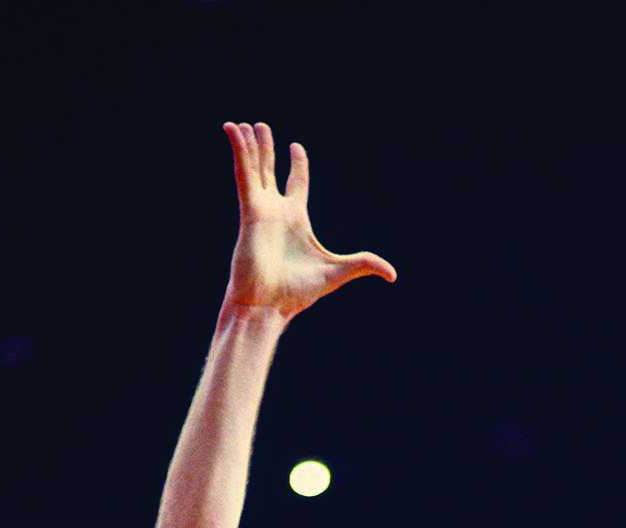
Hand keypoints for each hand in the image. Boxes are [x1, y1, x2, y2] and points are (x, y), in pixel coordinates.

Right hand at [224, 122, 395, 319]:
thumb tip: (393, 274)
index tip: (296, 147)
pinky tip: (233, 131)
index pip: (297, 184)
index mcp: (296, 219)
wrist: (268, 305)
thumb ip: (364, 264)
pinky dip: (239, 153)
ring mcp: (261, 210)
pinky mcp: (249, 211)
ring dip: (248, 145)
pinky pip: (243, 175)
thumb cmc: (297, 294)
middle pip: (270, 171)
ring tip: (242, 123)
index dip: (298, 164)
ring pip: (253, 169)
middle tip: (261, 126)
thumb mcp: (338, 273)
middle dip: (267, 149)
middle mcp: (276, 211)